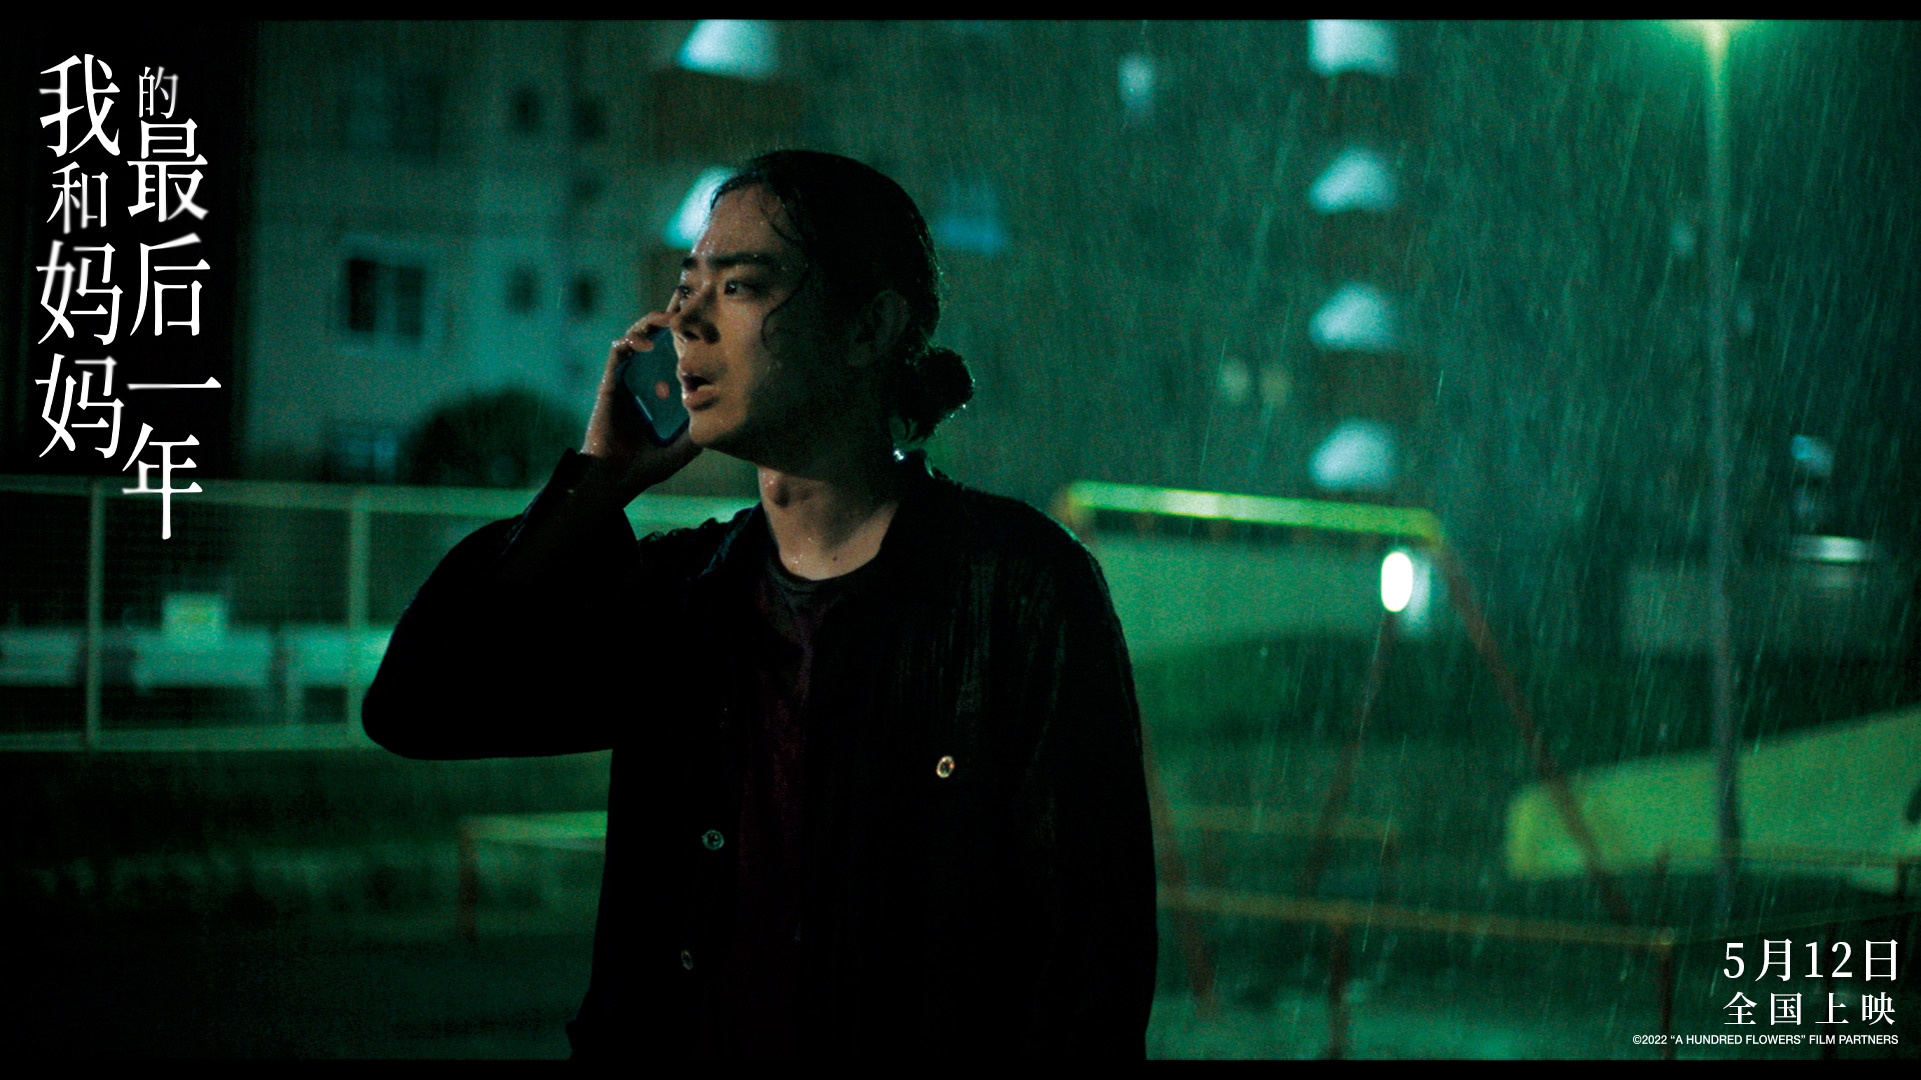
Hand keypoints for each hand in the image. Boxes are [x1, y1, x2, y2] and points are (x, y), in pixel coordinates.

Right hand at [578, 315, 701, 504]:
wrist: (617, 477)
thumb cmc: (649, 465)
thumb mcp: (687, 446)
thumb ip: (703, 429)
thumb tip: (729, 417)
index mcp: (665, 385)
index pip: (679, 347)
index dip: (691, 328)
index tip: (711, 318)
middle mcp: (647, 375)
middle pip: (660, 332)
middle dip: (676, 312)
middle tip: (693, 303)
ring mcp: (628, 375)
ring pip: (639, 333)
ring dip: (655, 321)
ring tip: (672, 320)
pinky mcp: (611, 380)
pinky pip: (619, 350)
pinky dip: (631, 341)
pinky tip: (647, 346)